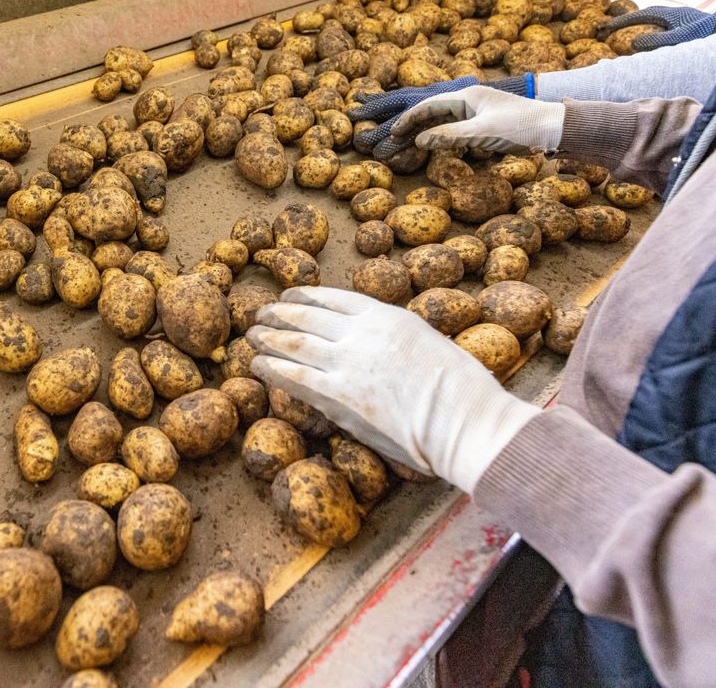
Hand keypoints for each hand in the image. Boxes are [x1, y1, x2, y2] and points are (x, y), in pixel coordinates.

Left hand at [248, 287, 534, 491]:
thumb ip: (396, 338)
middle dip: (280, 314)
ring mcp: (347, 363)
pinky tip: (257, 365)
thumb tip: (380, 343)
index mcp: (386, 314)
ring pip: (294, 343)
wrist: (463, 418)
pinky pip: (294, 376)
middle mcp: (361, 332)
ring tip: (252, 335)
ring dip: (269, 337)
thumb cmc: (460, 388)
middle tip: (262, 314)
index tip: (291, 297)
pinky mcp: (338, 396)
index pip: (334, 298)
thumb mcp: (427, 342)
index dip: (306, 297)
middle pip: (307, 316)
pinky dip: (271, 367)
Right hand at [391, 85, 563, 152]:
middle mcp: (471, 100)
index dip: (409, 119)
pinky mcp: (488, 125)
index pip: (430, 105)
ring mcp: (480, 112)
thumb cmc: (520, 126)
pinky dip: (445, 138)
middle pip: (435, 111)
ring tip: (411, 144)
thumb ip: (449, 136)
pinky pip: (459, 130)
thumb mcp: (481, 133)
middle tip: (396, 139)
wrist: (554, 129)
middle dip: (415, 124)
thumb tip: (419, 141)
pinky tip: (439, 147)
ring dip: (429, 132)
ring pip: (446, 121)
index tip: (393, 132)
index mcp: (468, 95)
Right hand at [598, 5, 715, 51]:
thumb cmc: (704, 35)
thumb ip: (655, 41)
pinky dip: (640, 28)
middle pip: (639, 16)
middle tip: (602, 30)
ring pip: (646, 20)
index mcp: (666, 14)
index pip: (636, 16)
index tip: (602, 29)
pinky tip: (636, 36)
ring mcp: (673, 19)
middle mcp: (668, 13)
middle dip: (620, 23)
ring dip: (630, 25)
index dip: (618, 23)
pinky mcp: (677, 25)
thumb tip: (633, 43)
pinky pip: (653, 25)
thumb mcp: (678, 40)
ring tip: (613, 32)